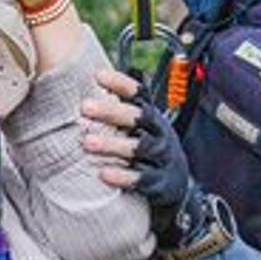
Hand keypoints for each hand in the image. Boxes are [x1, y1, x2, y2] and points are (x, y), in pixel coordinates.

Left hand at [82, 68, 197, 246]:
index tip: (98, 76)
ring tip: (87, 142)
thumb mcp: (139, 127)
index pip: (140, 94)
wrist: (176, 183)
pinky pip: (142, 179)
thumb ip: (118, 109)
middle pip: (139, 117)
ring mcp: (161, 158)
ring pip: (140, 148)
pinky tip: (102, 174)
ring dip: (112, 144)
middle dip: (111, 111)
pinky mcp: (159, 183)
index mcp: (151, 117)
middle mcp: (159, 133)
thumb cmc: (147, 147)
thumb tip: (85, 82)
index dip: (121, 84)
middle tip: (84, 106)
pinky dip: (123, 176)